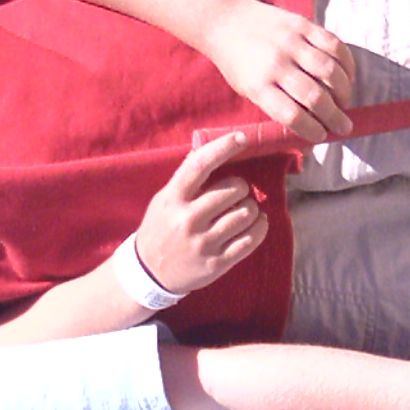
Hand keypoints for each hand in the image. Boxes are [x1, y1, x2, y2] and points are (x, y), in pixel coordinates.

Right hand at [135, 132, 272, 294]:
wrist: (150, 272)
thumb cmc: (162, 227)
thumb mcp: (165, 199)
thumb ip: (188, 179)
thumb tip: (218, 149)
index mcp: (174, 198)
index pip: (200, 164)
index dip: (223, 147)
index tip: (241, 138)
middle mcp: (188, 220)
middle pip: (234, 190)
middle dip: (241, 188)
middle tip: (236, 194)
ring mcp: (203, 243)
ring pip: (246, 214)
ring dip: (252, 209)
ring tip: (245, 210)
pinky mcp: (216, 263)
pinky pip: (251, 240)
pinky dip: (259, 227)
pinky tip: (256, 224)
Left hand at [201, 0, 355, 142]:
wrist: (226, 20)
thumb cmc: (237, 63)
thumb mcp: (247, 90)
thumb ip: (274, 108)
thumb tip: (305, 137)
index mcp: (258, 87)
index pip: (292, 116)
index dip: (312, 130)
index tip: (322, 136)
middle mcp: (276, 65)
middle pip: (315, 97)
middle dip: (334, 117)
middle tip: (343, 126)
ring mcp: (291, 43)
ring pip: (329, 71)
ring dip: (343, 91)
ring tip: (344, 101)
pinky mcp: (302, 24)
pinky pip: (334, 45)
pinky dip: (346, 63)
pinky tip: (347, 76)